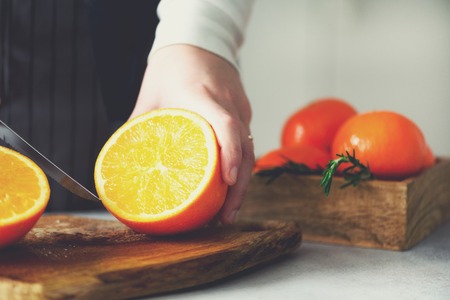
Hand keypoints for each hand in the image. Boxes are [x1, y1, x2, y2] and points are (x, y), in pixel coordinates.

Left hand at [130, 44, 253, 223]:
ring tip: (228, 210)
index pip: (226, 125)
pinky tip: (231, 184)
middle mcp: (227, 102)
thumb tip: (127, 162)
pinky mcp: (243, 110)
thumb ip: (140, 126)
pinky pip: (246, 140)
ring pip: (249, 148)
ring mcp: (240, 106)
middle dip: (239, 186)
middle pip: (244, 147)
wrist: (198, 40)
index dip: (229, 155)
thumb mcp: (150, 94)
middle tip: (225, 216)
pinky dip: (240, 164)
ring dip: (242, 181)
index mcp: (201, 95)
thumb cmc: (172, 65)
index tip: (227, 182)